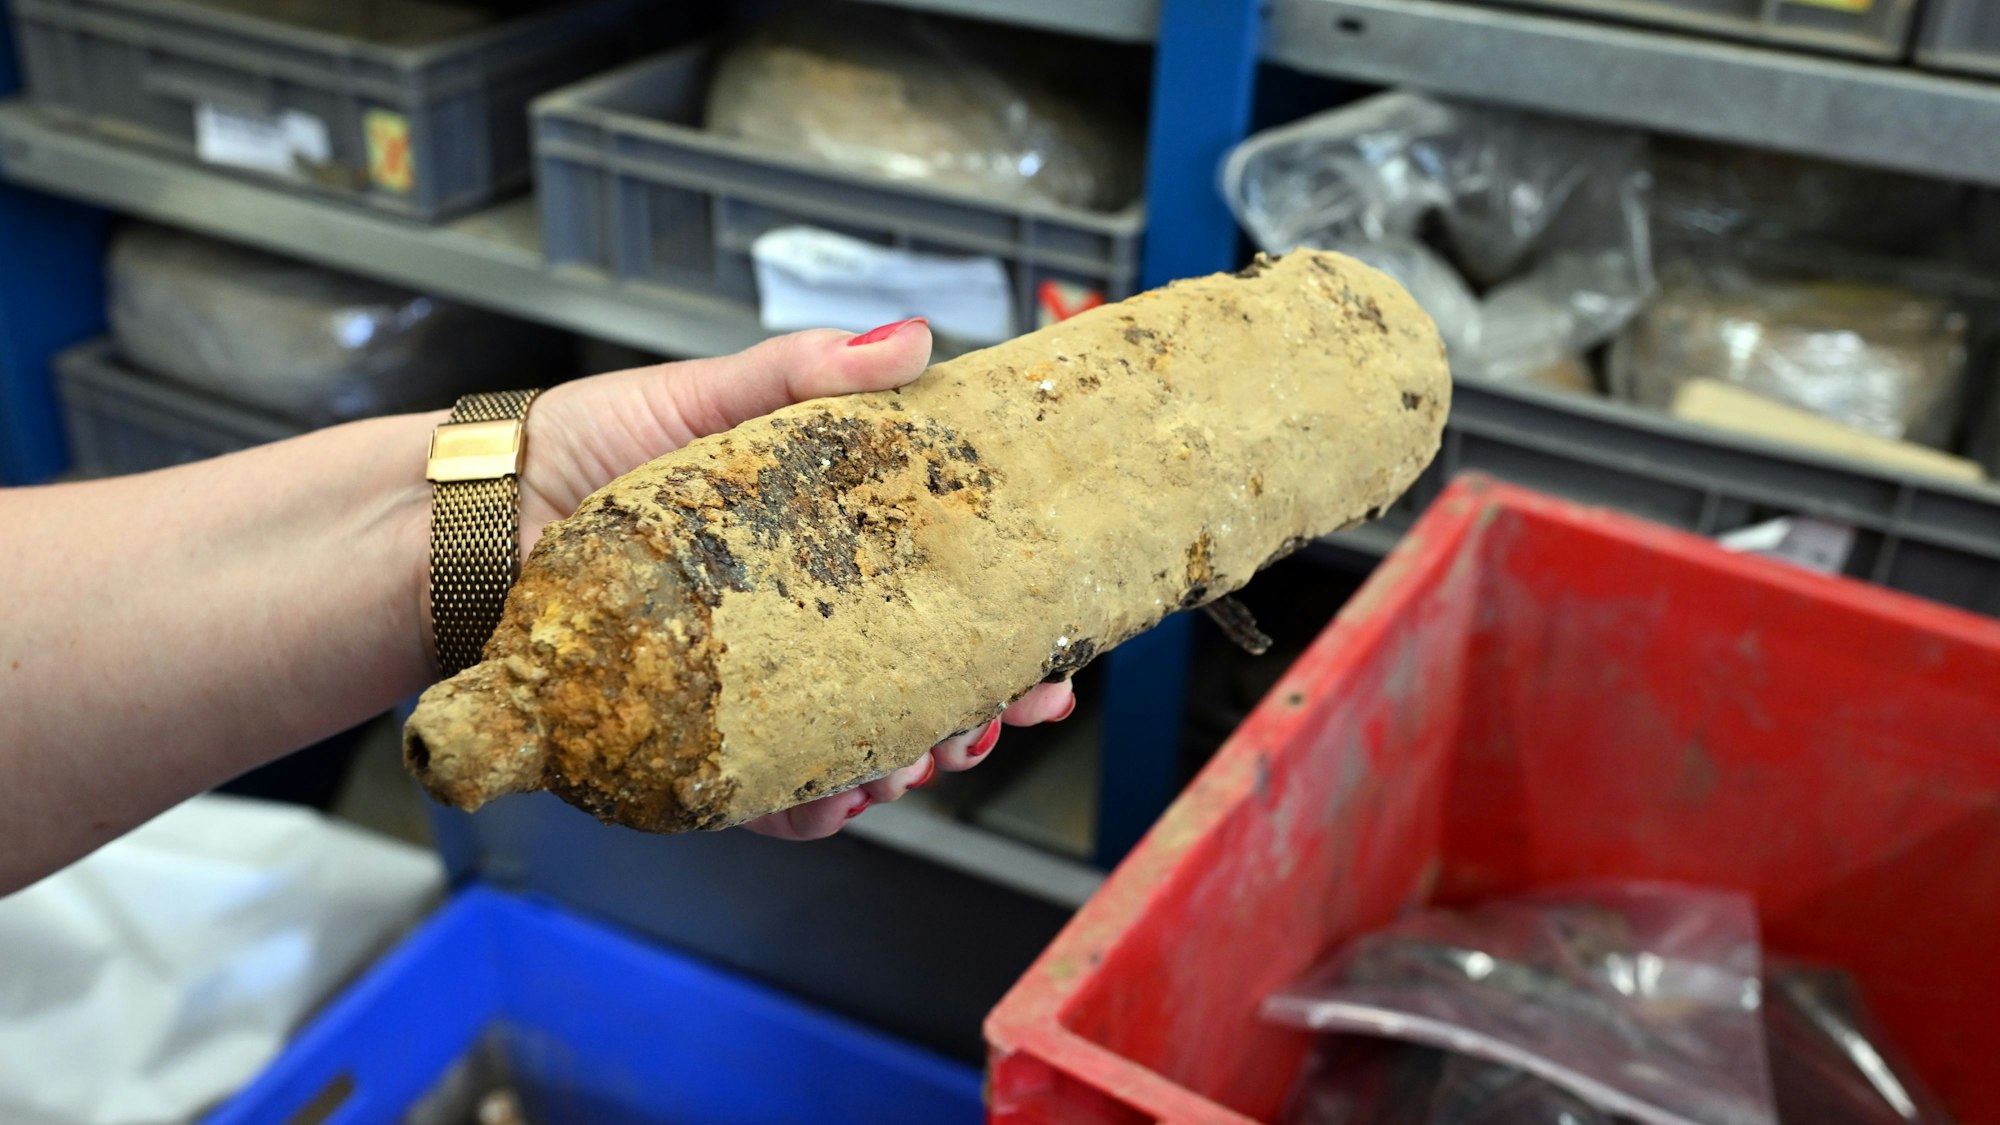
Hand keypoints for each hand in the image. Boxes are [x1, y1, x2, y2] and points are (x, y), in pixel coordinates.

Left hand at [515, 320, 1075, 839]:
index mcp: (822, 547)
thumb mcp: (699, 400)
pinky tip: (836, 797)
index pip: (938, 593)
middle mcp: (797, 625)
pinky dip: (811, 806)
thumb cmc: (575, 453)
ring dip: (904, 765)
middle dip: (973, 715)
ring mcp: (748, 690)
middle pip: (918, 685)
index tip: (1057, 660)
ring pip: (857, 749)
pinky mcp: (690, 743)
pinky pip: (768, 796)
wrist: (456, 525)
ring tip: (915, 757)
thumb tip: (911, 339)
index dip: (1007, 632)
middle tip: (996, 717)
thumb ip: (802, 375)